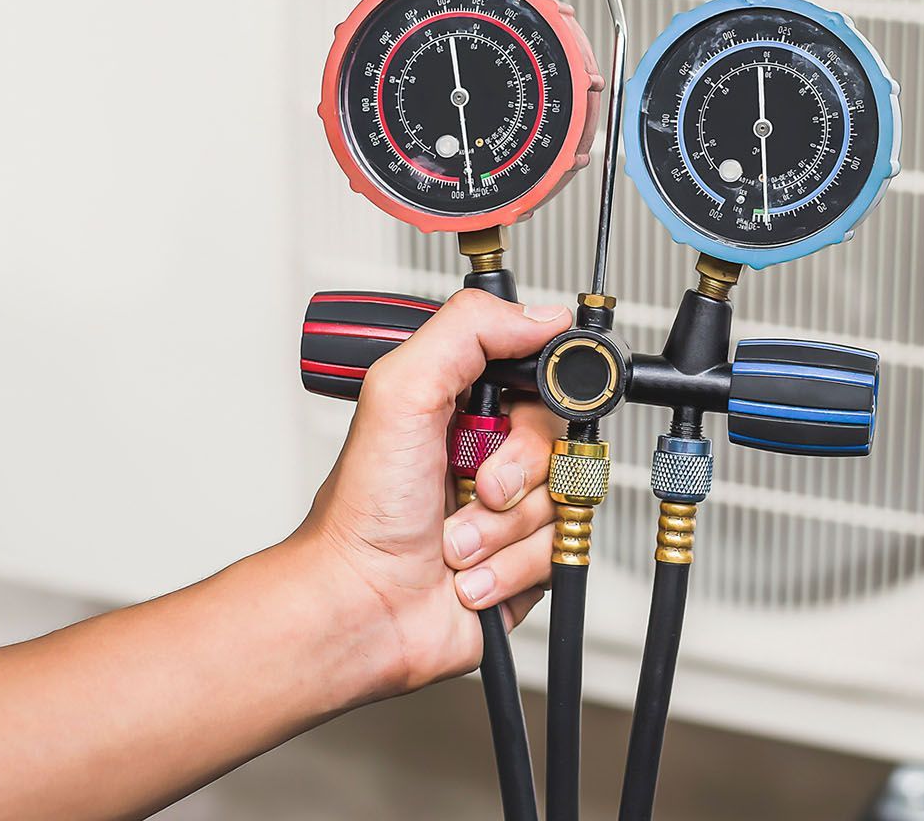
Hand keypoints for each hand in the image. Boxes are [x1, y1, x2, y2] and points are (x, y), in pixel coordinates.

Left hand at [296, 289, 568, 695]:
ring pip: (562, 501)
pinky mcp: (522, 562)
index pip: (539, 376)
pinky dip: (509, 568)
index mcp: (463, 404)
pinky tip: (467, 573)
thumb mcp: (401, 392)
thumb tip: (540, 315)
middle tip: (476, 485)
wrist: (360, 607)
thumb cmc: (362, 512)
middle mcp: (488, 453)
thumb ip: (467, 332)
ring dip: (504, 528)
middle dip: (517, 471)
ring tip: (455, 539)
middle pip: (560, 440)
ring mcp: (507, 511)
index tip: (516, 418)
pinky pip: (556, 553)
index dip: (540, 397)